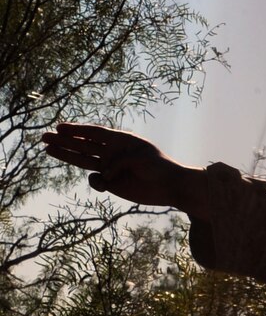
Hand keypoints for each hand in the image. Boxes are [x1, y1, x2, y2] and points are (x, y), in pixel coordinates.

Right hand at [40, 122, 206, 214]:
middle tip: (45, 136)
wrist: (170, 187)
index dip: (77, 130)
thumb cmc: (159, 167)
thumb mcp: (141, 158)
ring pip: (83, 159)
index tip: (60, 128)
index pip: (95, 133)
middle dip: (64, 140)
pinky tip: (106, 184)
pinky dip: (96, 182)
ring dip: (66, 154)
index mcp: (121, 140)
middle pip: (84, 144)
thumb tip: (103, 175)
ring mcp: (110, 167)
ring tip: (47, 149)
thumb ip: (119, 161)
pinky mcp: (111, 182)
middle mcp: (113, 152)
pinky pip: (95, 180)